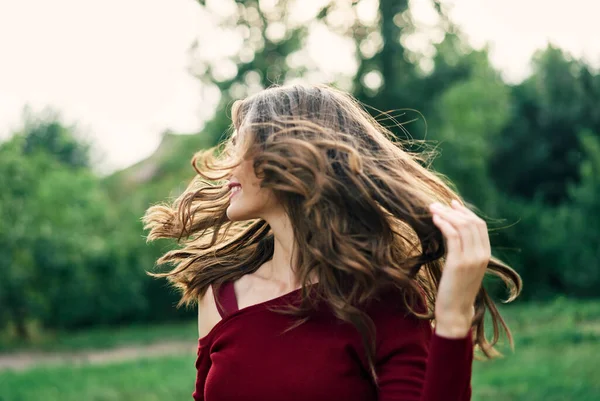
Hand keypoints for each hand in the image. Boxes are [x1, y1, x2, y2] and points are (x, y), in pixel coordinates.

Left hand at [429, 200, 489, 337]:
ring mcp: (472, 259)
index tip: (451, 204)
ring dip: (445, 214)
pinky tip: (434, 219)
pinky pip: (452, 235)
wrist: (455, 312)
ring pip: (462, 226)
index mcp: (486, 255)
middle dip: (453, 210)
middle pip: (471, 222)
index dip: (465, 212)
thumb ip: (463, 252)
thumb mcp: (463, 268)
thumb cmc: (455, 291)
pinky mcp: (459, 263)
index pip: (479, 225)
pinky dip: (443, 224)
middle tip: (436, 204)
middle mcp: (482, 254)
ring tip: (431, 209)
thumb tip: (453, 234)